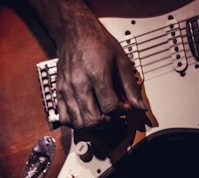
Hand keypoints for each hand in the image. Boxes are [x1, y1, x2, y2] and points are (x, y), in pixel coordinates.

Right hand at [33, 0, 149, 128]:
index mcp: (97, 74)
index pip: (110, 107)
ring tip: (101, 114)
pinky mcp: (59, 93)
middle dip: (108, 121)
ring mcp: (67, 90)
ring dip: (93, 124)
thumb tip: (139, 105)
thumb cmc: (97, 43)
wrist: (75, 33)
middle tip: (114, 113)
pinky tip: (85, 114)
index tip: (124, 105)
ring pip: (79, 123)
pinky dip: (76, 122)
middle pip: (94, 120)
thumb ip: (130, 85)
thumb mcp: (121, 60)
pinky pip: (65, 119)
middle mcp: (79, 84)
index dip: (122, 111)